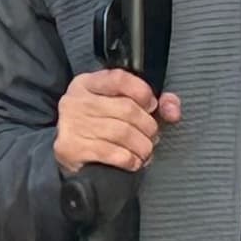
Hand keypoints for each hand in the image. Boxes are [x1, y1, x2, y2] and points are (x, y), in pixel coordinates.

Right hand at [53, 68, 179, 173]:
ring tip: (145, 151)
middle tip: (151, 136)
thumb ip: (151, 103)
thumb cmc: (98, 127)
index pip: (120, 79)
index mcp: (88, 84)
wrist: (68, 154)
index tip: (151, 106)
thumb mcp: (119, 106)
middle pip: (126, 109)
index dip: (143, 92)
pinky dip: (129, 159)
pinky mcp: (72, 148)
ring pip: (122, 133)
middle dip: (148, 126)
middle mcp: (77, 101)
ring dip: (142, 146)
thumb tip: (172, 110)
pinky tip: (132, 161)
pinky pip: (112, 153)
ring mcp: (72, 125)